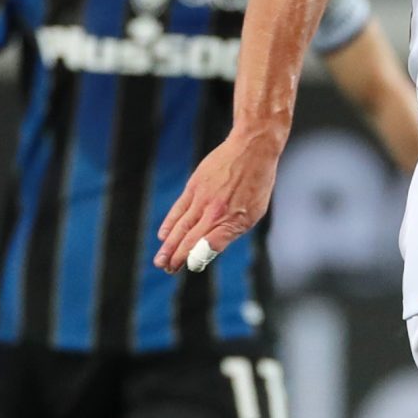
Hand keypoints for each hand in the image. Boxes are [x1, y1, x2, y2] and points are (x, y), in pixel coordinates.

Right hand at [153, 128, 284, 272]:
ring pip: (181, 227)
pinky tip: (163, 236)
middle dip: (178, 257)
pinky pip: (179, 209)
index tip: (187, 266)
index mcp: (232, 220)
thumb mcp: (254, 212)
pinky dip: (170, 224)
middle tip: (167, 269)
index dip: (195, 258)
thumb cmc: (257, 182)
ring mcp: (202, 199)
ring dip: (169, 246)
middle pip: (191, 239)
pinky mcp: (194, 186)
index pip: (208, 245)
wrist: (252, 148)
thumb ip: (231, 230)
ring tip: (160, 260)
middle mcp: (215, 212)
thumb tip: (210, 248)